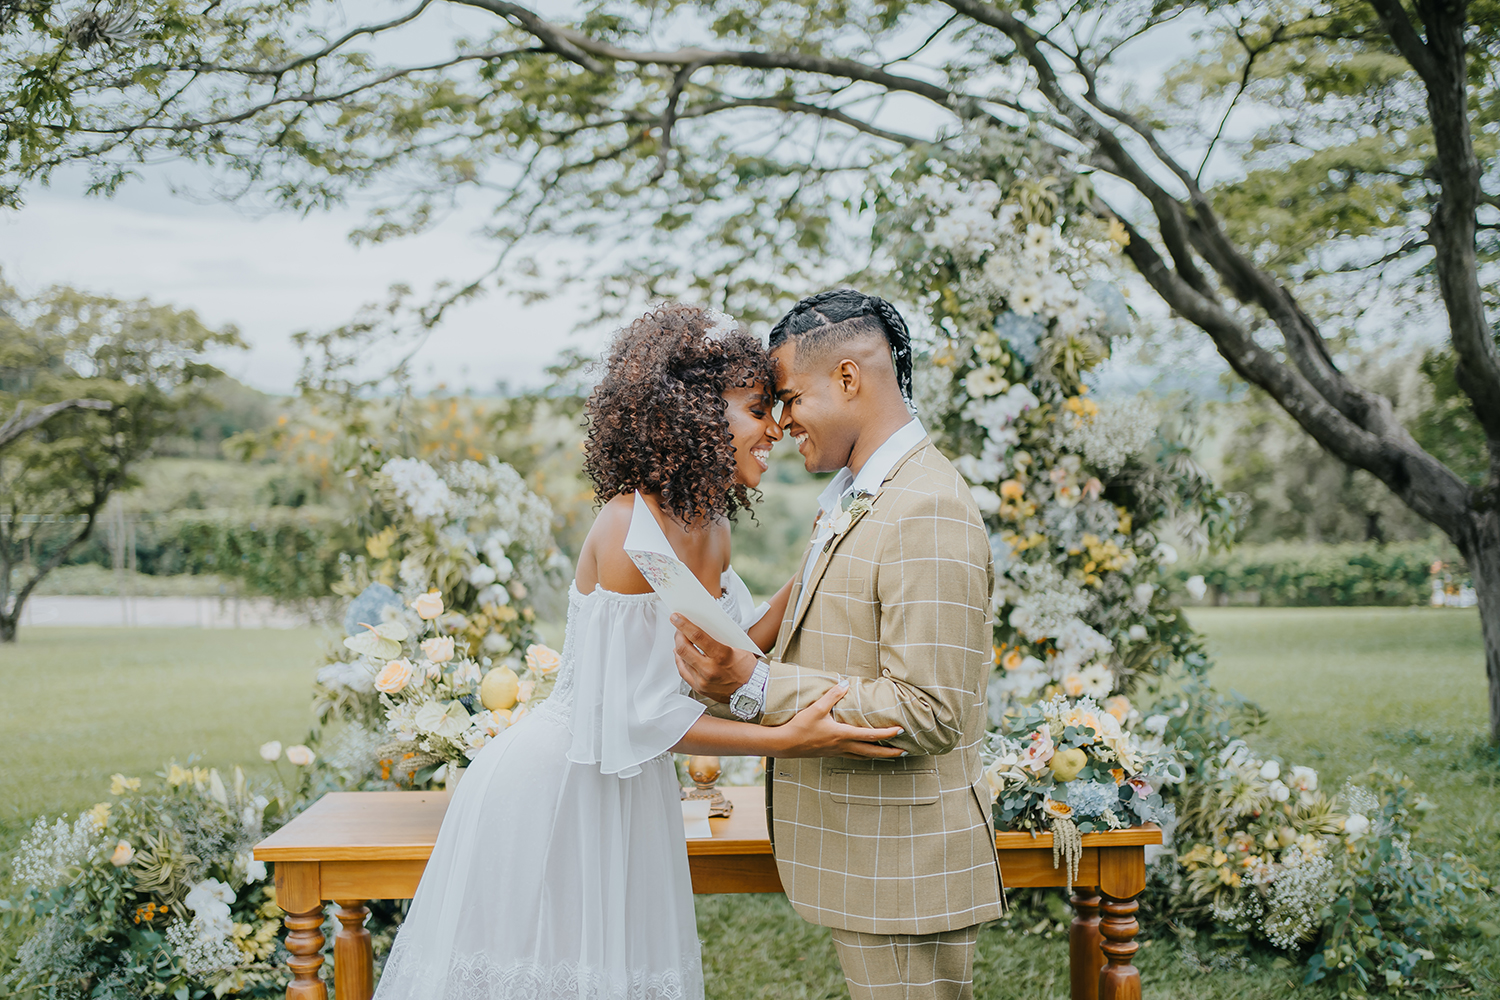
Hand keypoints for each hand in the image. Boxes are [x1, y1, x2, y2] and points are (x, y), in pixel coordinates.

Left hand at [673, 613, 757, 702]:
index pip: (697, 636)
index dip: (684, 625)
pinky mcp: (699, 688)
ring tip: (680, 639)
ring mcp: (703, 681)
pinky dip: (681, 661)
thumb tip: (702, 625)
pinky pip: (683, 672)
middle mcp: (710, 669)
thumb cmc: (747, 668)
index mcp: (721, 655)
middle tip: (678, 628)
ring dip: (679, 647)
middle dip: (678, 635)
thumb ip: (719, 637)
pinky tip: (680, 655)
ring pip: (682, 660)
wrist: (753, 691)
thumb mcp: (737, 647)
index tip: (676, 617)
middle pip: (684, 649)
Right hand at [777, 683, 904, 758]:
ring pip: (863, 757)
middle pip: (871, 752)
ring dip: (878, 756)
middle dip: (889, 753)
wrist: (786, 744)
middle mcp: (843, 746)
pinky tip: (864, 753)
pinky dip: (863, 755)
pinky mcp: (831, 754)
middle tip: (904, 752)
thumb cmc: (801, 727)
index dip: (887, 734)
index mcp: (842, 735)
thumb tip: (845, 683)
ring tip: (889, 755)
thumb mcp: (816, 708)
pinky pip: (853, 756)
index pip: (870, 735)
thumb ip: (832, 696)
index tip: (900, 731)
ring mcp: (837, 752)